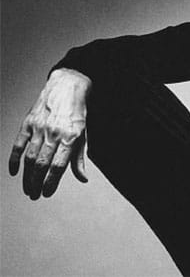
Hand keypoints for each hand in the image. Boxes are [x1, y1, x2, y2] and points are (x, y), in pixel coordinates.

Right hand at [9, 68, 90, 198]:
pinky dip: (14, 159)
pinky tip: (14, 172)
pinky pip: (18, 144)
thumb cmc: (78, 111)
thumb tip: (83, 178)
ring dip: (27, 176)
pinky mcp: (28, 122)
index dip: (52, 182)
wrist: (68, 85)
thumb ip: (80, 157)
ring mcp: (39, 127)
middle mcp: (54, 133)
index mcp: (70, 137)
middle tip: (35, 195)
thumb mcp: (84, 133)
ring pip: (30, 157)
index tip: (47, 193)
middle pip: (42, 164)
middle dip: (37, 183)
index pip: (58, 166)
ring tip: (28, 188)